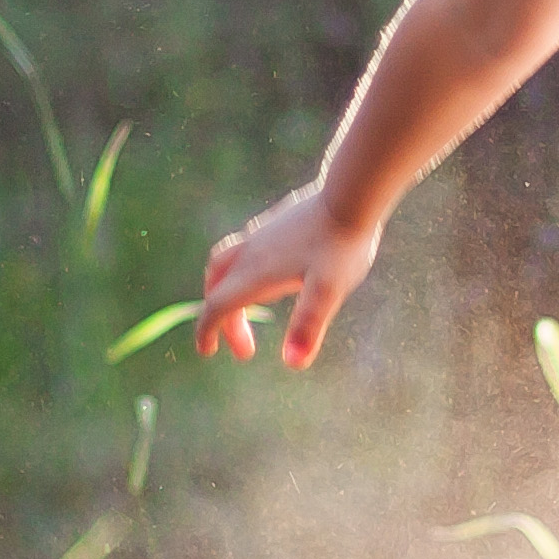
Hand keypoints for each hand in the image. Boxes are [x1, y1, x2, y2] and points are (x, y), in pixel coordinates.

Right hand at [197, 187, 381, 367]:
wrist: (351, 194)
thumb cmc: (341, 244)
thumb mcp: (329, 290)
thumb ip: (308, 325)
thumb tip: (293, 363)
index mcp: (256, 273)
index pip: (218, 306)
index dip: (207, 331)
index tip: (207, 352)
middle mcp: (251, 253)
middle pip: (218, 288)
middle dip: (223, 321)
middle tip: (246, 350)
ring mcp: (261, 235)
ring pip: (225, 265)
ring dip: (225, 292)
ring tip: (245, 310)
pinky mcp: (274, 224)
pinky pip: (243, 250)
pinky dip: (241, 272)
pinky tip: (268, 277)